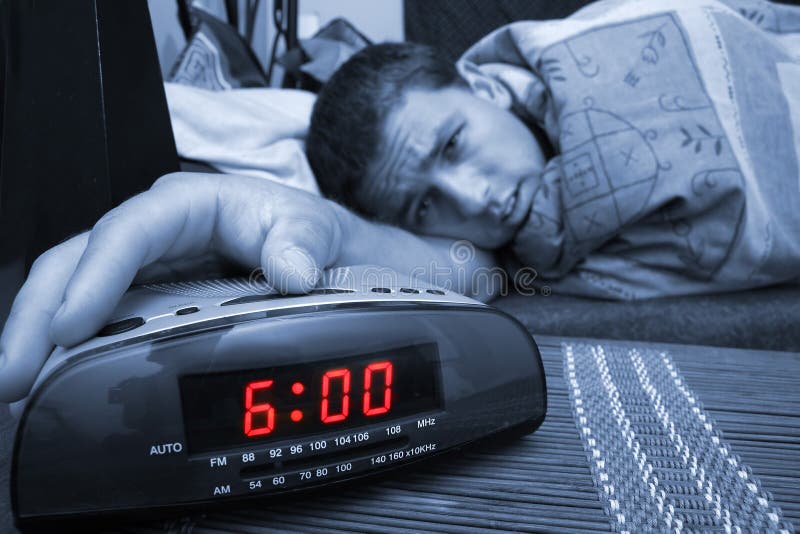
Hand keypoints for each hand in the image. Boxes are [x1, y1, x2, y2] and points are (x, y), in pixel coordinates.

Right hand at [0, 172, 345, 401]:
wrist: (310, 251)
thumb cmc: (297, 230)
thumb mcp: (308, 227)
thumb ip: (301, 244)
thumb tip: (293, 271)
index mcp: (185, 206)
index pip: (127, 233)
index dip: (94, 276)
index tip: (71, 323)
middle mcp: (152, 236)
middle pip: (76, 264)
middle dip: (37, 317)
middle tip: (14, 374)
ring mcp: (142, 271)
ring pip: (71, 295)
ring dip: (39, 342)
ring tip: (16, 389)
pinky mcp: (143, 302)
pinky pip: (95, 323)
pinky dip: (68, 354)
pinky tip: (53, 384)